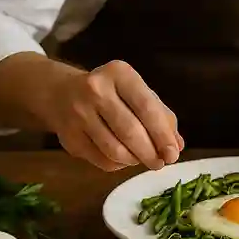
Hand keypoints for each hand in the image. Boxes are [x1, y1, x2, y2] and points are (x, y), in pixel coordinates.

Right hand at [45, 60, 183, 171]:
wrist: (61, 93)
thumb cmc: (112, 93)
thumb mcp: (137, 92)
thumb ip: (161, 116)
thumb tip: (177, 146)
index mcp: (120, 74)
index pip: (147, 107)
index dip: (162, 134)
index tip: (173, 153)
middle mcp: (96, 90)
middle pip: (130, 131)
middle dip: (150, 152)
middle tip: (161, 163)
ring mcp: (79, 113)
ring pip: (115, 149)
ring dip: (135, 160)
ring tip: (144, 160)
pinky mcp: (69, 136)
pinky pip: (101, 159)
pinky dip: (118, 164)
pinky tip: (125, 159)